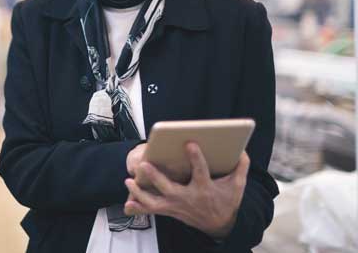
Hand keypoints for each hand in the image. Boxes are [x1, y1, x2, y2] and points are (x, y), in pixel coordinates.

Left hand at [123, 143, 249, 238]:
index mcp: (204, 189)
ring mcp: (176, 206)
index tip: (189, 143)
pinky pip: (152, 211)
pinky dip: (139, 208)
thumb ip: (240, 167)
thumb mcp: (237, 186)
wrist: (219, 225)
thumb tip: (241, 149)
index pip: (200, 171)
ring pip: (155, 202)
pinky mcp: (170, 211)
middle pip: (169, 188)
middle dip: (156, 177)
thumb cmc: (226, 201)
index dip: (195, 157)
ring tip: (129, 181)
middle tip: (143, 164)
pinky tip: (127, 203)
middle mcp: (188, 198)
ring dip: (140, 193)